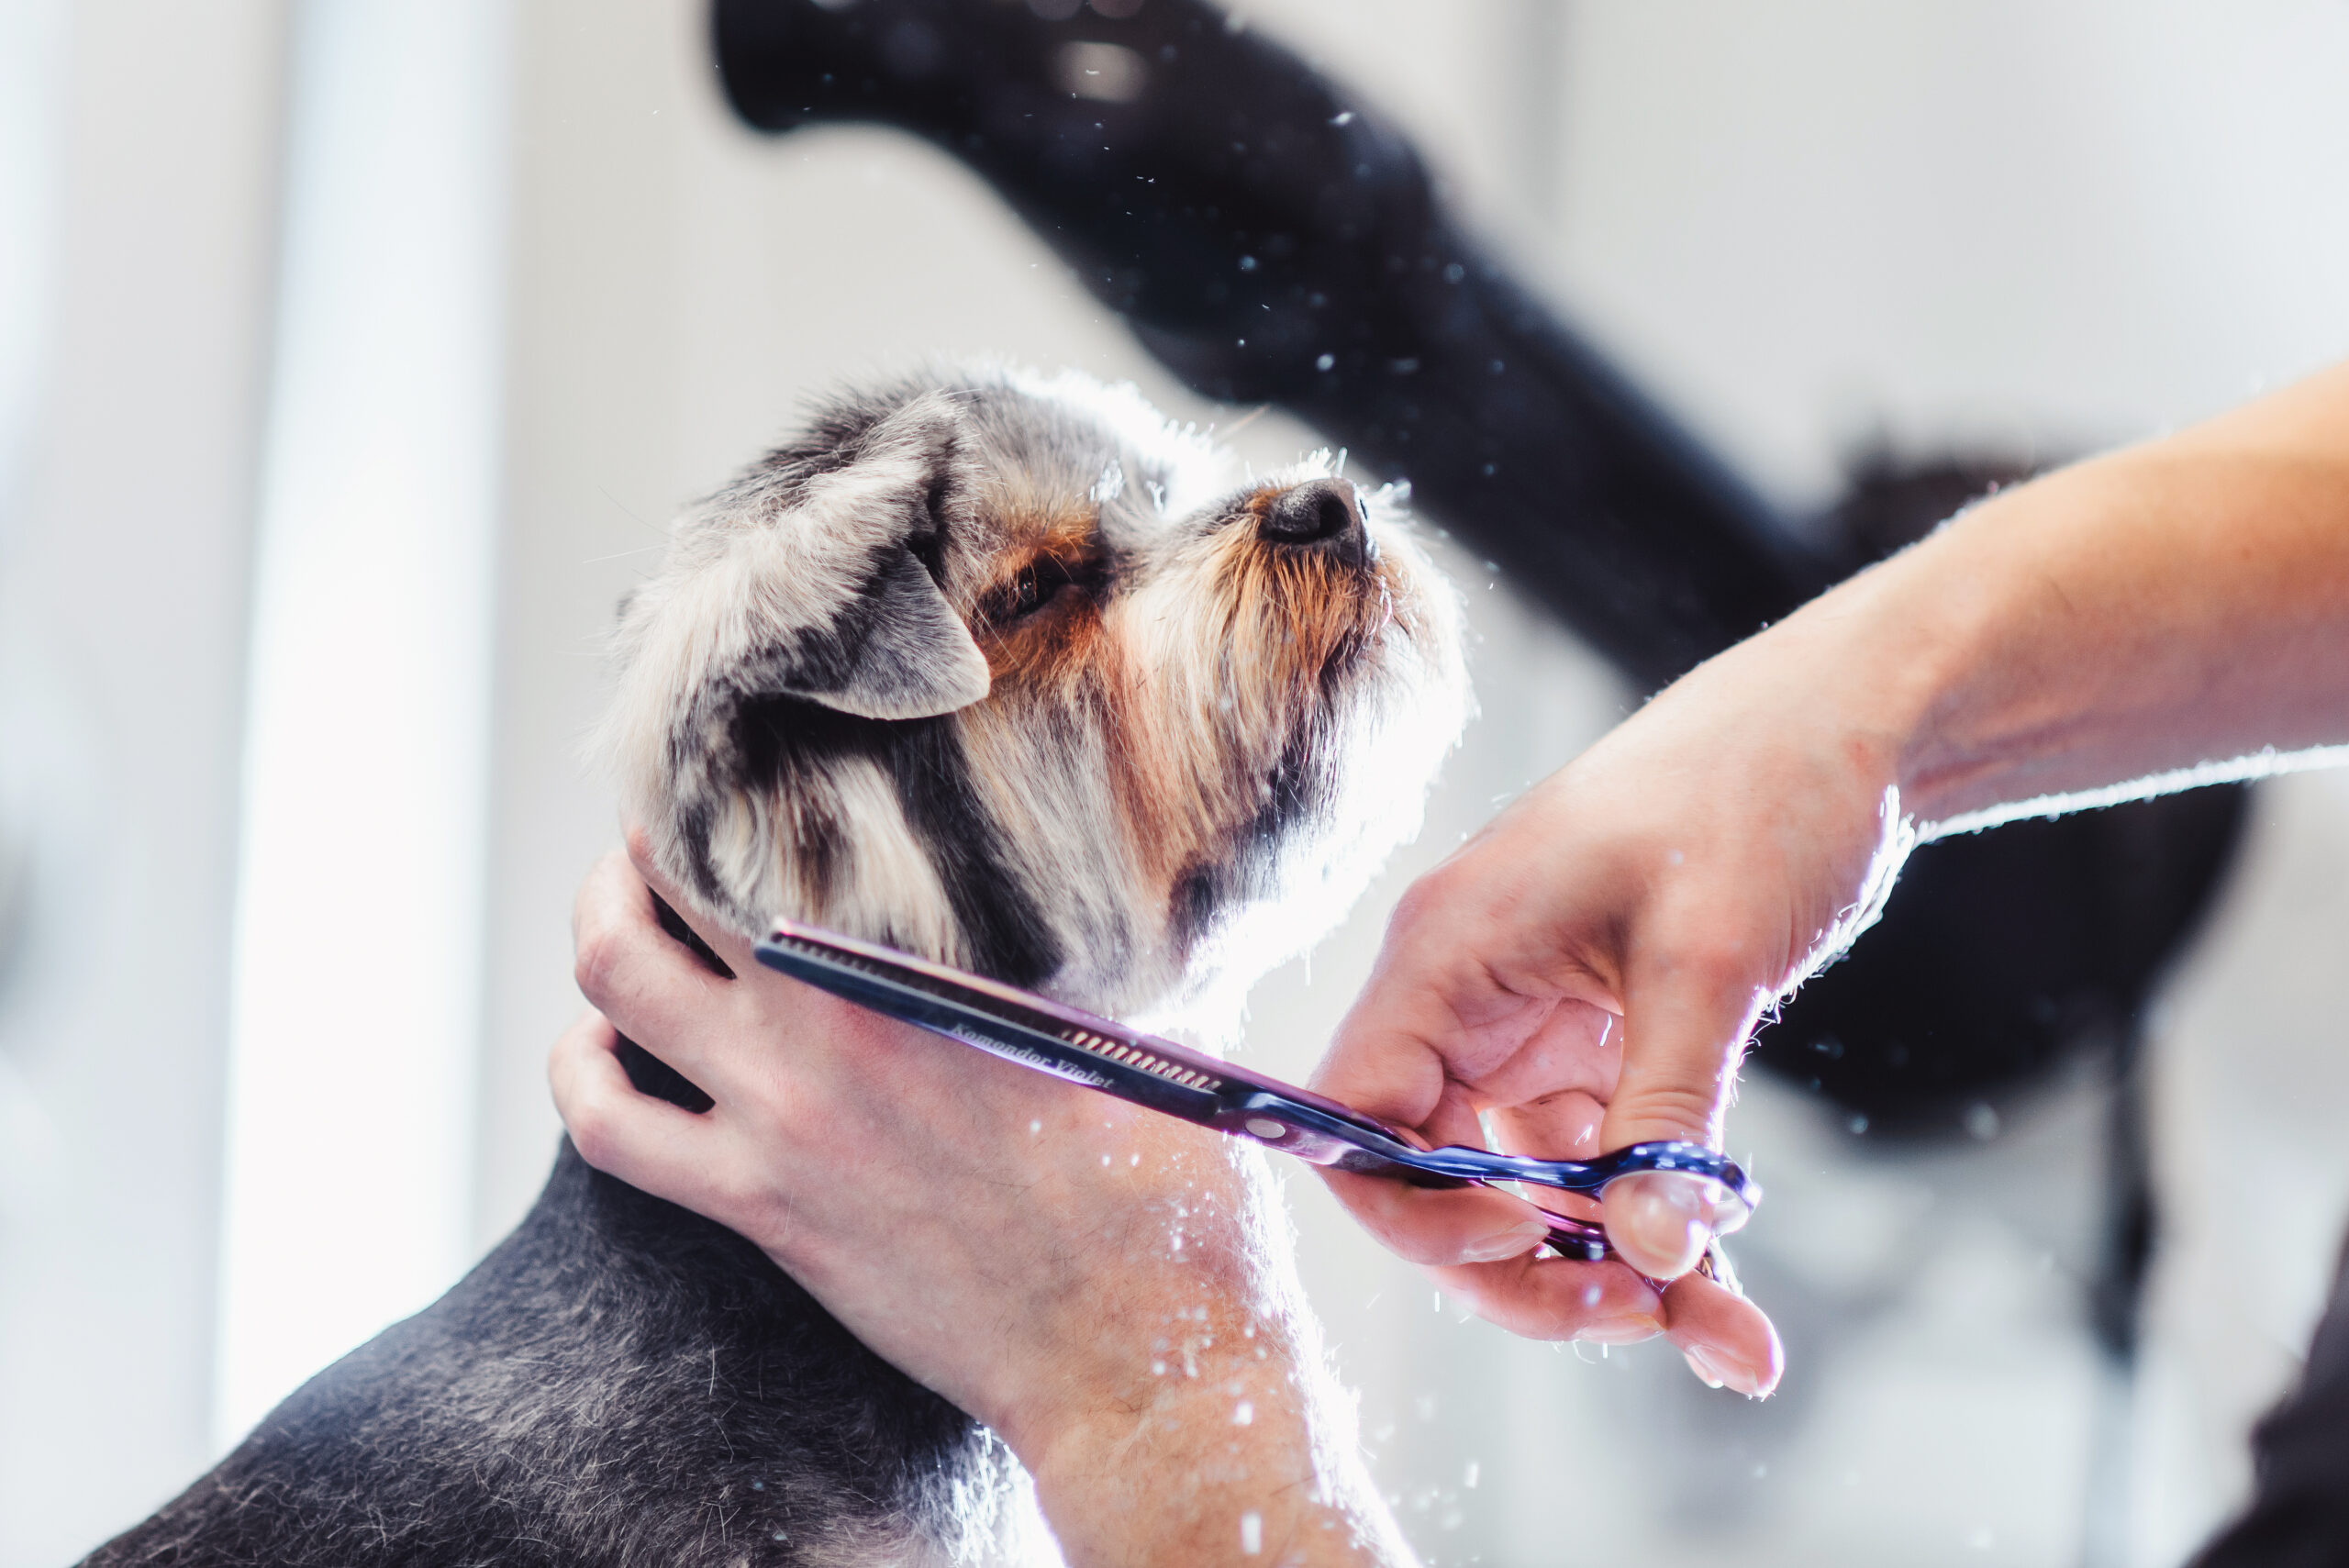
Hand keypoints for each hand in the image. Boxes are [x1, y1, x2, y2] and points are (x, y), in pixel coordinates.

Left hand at [552, 841, 1414, 1567]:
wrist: (1137, 1354)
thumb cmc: (1169, 1193)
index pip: (795, 822)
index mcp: (933, 959)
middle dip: (654, 833)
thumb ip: (1083, 945)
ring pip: (615, 982)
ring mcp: (783, 1119)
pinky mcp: (761, 1208)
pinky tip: (598, 1051)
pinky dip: (582, 1073)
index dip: (748, 773)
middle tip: (668, 819)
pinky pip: (613, 1128)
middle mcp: (836, 1021)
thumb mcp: (1140, 1025)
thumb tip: (1077, 879)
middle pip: (677, 876)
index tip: (746, 758)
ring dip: (601, 927)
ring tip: (619, 907)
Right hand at [1314, 358, 2348, 1395]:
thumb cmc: (1756, 796)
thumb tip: (1646, 1254)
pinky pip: (1600, 1172)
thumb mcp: (1710, 961)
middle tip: (1639, 1314)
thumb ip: (1663, 1115)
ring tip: (1726, 1334)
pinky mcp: (1596, 1051)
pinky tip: (1733, 1307)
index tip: (1527, 1240)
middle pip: (1433, 1182)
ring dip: (1610, 1274)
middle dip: (1525, 1268)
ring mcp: (1530, 1032)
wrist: (1845, 729)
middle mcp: (1466, 1002)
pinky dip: (1658, 1236)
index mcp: (1448, 956)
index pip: (1353, 1118)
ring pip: (1526, 1195)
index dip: (1413, 1207)